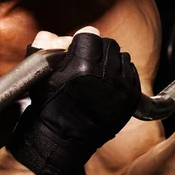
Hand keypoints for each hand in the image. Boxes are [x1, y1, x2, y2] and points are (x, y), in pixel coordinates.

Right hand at [6, 27, 140, 174]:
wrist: (62, 140)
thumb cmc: (50, 107)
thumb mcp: (43, 74)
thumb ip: (50, 46)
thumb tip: (64, 35)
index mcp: (82, 67)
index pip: (90, 35)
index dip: (82, 40)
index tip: (79, 46)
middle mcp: (105, 77)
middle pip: (109, 44)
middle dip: (97, 49)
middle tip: (87, 60)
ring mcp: (121, 89)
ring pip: (122, 56)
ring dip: (111, 60)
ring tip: (98, 72)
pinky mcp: (131, 99)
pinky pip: (132, 72)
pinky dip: (122, 72)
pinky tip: (110, 80)